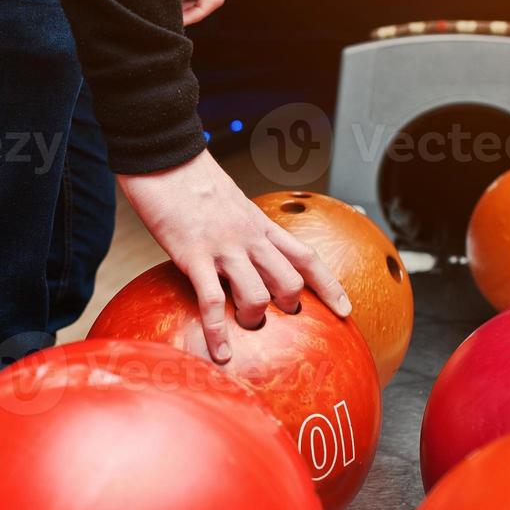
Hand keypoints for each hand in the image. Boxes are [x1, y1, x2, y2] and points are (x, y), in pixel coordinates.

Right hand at [118, 150, 351, 363]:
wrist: (165, 157)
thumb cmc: (190, 180)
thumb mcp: (229, 202)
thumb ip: (240, 228)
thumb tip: (242, 251)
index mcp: (259, 225)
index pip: (306, 256)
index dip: (329, 286)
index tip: (344, 310)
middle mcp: (249, 238)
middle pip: (290, 281)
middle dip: (290, 307)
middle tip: (274, 317)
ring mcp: (223, 247)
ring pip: (259, 294)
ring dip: (254, 318)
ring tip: (242, 325)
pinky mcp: (193, 256)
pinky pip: (212, 301)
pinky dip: (217, 332)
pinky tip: (219, 352)